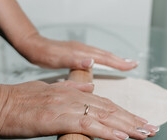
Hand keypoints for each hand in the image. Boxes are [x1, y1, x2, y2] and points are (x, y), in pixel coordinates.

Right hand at [0, 80, 157, 139]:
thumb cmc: (14, 102)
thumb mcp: (44, 90)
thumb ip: (68, 89)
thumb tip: (90, 86)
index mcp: (69, 93)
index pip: (103, 103)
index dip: (124, 112)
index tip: (139, 121)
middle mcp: (70, 97)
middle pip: (109, 108)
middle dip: (133, 119)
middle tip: (153, 128)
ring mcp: (64, 107)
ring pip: (103, 116)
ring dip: (127, 125)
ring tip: (146, 133)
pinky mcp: (55, 119)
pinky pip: (86, 125)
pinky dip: (106, 131)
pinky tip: (122, 137)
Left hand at [17, 34, 138, 70]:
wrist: (33, 46)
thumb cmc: (43, 54)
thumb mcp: (57, 59)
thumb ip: (75, 60)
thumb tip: (93, 61)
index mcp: (81, 52)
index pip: (105, 58)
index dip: (119, 63)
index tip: (132, 66)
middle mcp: (83, 50)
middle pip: (106, 55)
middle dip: (121, 61)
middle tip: (133, 65)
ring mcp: (80, 51)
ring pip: (101, 56)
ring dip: (114, 60)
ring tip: (123, 64)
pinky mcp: (76, 54)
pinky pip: (94, 57)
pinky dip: (103, 61)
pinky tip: (102, 64)